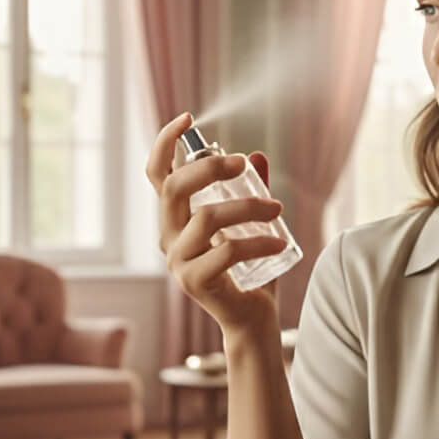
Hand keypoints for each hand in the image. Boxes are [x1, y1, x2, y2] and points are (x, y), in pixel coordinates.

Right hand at [146, 112, 283, 336]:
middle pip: (174, 189)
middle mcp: (168, 237)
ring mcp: (178, 261)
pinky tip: (280, 242)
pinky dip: (257, 242)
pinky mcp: (194, 282)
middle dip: (208, 168)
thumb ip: (253, 192)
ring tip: (278, 211)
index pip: (157, 175)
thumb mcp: (253, 225)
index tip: (188, 117)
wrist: (252, 321)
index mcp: (175, 219)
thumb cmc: (250, 272)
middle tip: (242, 164)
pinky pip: (226, 251)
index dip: (165, 143)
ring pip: (206, 218)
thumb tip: (258, 156)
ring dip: (247, 207)